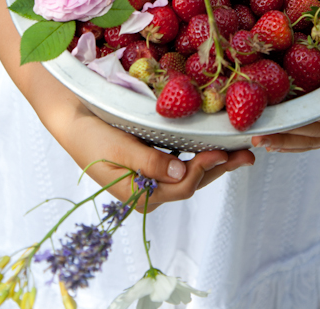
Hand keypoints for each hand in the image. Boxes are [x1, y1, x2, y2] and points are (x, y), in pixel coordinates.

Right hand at [56, 97, 254, 211]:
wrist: (72, 123)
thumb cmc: (92, 136)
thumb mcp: (120, 148)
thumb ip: (150, 161)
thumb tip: (182, 171)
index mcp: (141, 195)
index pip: (182, 185)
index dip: (204, 169)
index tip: (221, 151)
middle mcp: (148, 192)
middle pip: (191, 184)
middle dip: (220, 169)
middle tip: (247, 155)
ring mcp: (150, 180)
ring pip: (189, 175)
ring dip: (213, 164)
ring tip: (238, 154)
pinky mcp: (150, 166)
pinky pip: (180, 165)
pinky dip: (198, 156)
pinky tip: (211, 148)